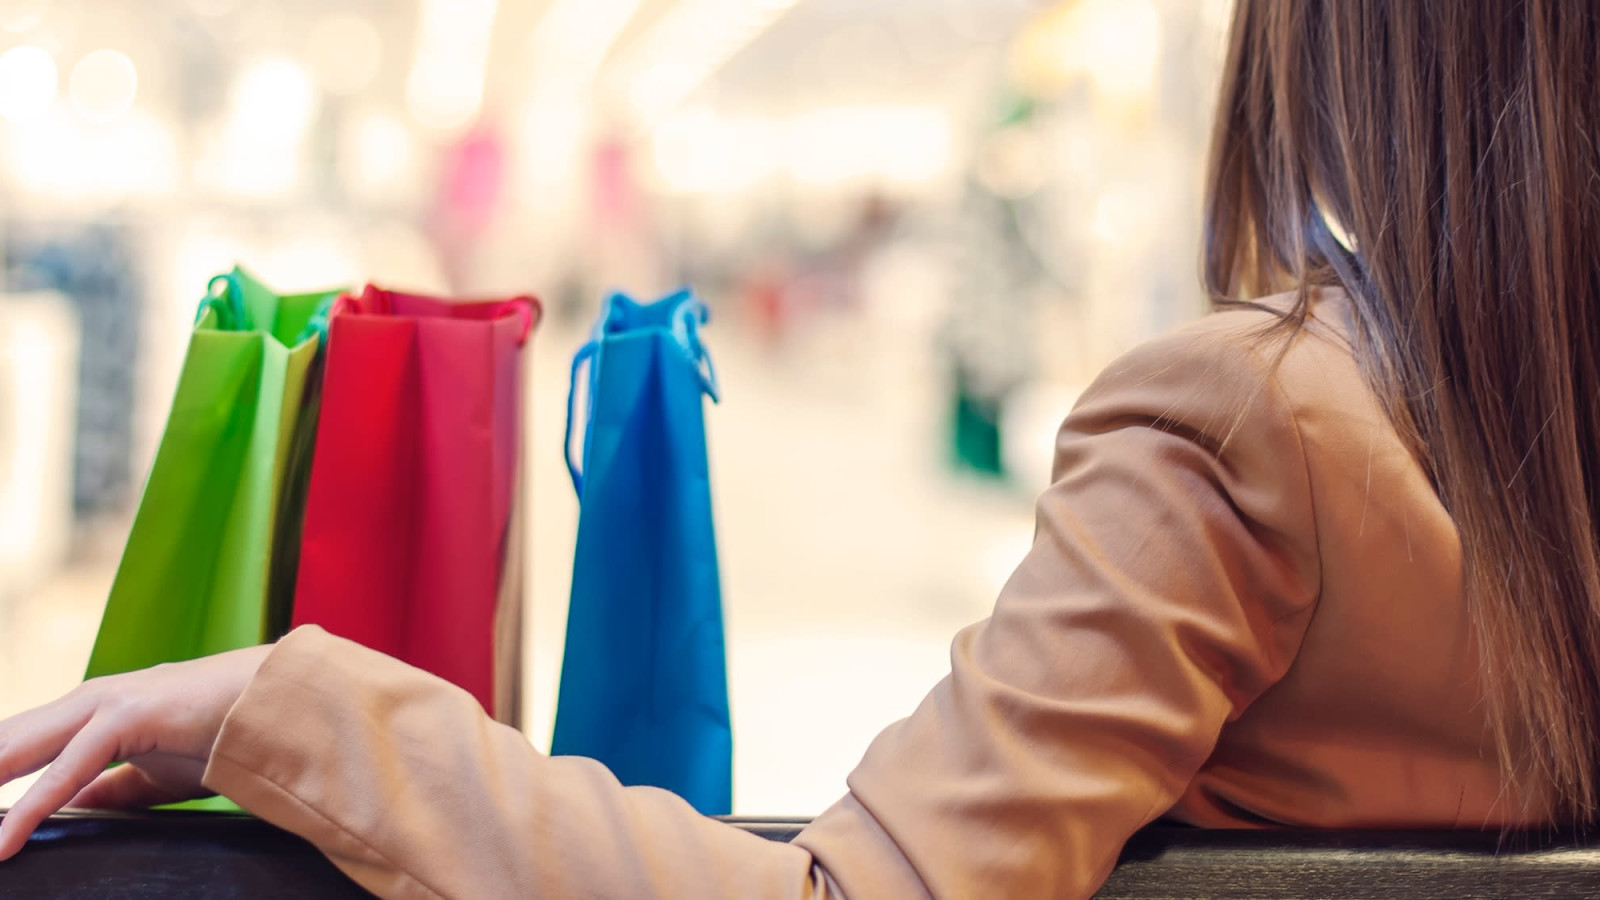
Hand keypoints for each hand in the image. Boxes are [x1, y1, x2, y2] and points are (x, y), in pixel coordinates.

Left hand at [0, 644, 271, 860]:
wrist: (277, 707)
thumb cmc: (221, 734)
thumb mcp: (151, 775)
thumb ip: (107, 790)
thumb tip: (63, 813)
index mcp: (85, 714)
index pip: (9, 750)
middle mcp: (83, 703)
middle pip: (0, 745)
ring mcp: (102, 704)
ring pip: (14, 751)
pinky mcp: (127, 716)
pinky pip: (66, 772)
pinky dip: (28, 807)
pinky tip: (4, 840)